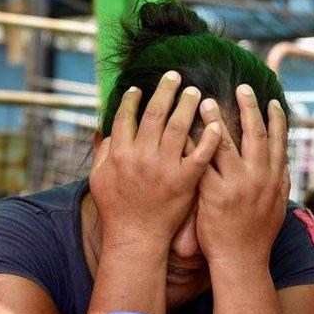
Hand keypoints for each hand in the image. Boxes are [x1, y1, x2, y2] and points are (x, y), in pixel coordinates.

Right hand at [89, 72, 221, 248]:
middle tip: (176, 76)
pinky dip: (209, 138)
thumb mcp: (98, 179)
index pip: (126, 117)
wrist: (136, 237)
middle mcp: (141, 157)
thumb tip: (104, 128)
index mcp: (119, 154)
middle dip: (166, 92)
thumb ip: (102, 152)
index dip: (133, 100)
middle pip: (155, 115)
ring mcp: (165, 168)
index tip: (140, 88)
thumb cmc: (115, 209)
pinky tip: (215, 124)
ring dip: (187, 106)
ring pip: (178, 128)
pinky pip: (200, 154)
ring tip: (195, 92)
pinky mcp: (185, 181)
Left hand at [196, 87, 288, 270]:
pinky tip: (183, 132)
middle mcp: (259, 178)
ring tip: (204, 101)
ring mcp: (236, 185)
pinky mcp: (214, 194)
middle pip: (255, 136)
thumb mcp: (276, 207)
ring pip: (225, 145)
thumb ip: (278, 183)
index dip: (275, 120)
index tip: (270, 100)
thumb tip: (283, 165)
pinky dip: (192, 146)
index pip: (278, 143)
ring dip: (215, 121)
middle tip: (241, 88)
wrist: (241, 260)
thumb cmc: (256, 235)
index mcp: (275, 179)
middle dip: (248, 110)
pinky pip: (200, 164)